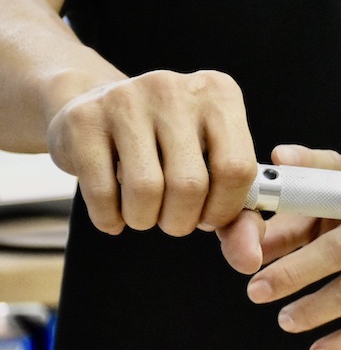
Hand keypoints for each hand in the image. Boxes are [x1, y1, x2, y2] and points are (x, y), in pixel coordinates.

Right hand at [46, 70, 261, 271]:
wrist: (95, 107)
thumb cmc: (167, 148)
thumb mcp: (212, 173)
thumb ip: (240, 219)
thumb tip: (249, 261)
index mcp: (220, 94)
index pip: (237, 168)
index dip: (224, 208)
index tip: (209, 216)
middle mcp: (175, 88)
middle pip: (190, 184)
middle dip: (181, 220)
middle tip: (172, 218)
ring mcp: (126, 97)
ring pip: (146, 190)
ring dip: (145, 220)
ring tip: (143, 212)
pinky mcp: (83, 118)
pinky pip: (101, 192)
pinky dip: (110, 218)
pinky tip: (114, 212)